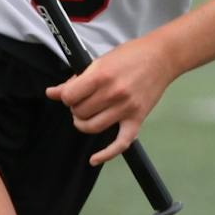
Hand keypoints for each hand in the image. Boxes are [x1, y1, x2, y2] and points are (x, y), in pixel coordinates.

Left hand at [45, 34, 177, 166]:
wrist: (162, 57)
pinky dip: (106, 154)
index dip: (66, 96)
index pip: (69, 96)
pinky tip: (94, 159)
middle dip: (75, 108)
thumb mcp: (99, 61)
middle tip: (82, 101)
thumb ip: (76, 79)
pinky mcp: (137, 118)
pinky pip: (120, 143)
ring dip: (83, 123)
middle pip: (79, 112)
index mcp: (101, 75)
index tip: (70, 94)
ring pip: (92, 127)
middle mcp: (113, 93)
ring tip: (86, 116)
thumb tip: (52, 92)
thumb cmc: (131, 55)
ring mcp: (126, 108)